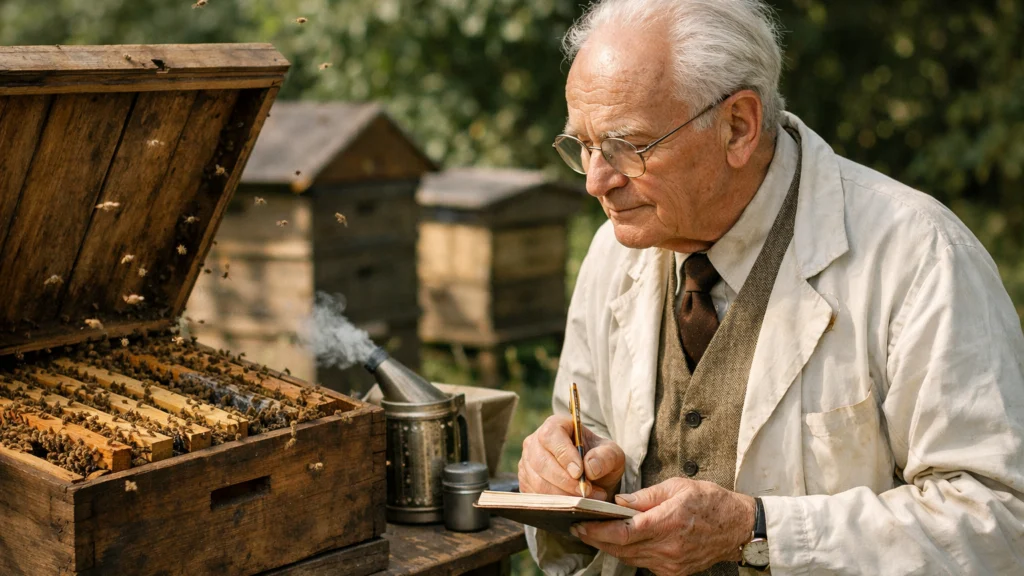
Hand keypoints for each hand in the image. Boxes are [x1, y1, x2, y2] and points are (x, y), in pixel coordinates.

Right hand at [518, 414, 625, 501]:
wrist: (592, 477)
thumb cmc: (599, 459)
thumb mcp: (612, 454)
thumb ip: (605, 457)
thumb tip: (590, 467)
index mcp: (555, 425)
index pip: (551, 436)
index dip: (563, 454)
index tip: (579, 473)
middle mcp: (535, 442)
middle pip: (541, 461)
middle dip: (565, 481)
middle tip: (586, 491)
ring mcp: (527, 463)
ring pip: (538, 481)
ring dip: (563, 494)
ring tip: (586, 498)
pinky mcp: (525, 482)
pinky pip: (536, 496)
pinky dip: (555, 503)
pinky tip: (573, 503)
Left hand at [570, 477, 754, 574]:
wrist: (738, 527)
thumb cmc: (709, 501)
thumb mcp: (677, 487)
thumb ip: (645, 496)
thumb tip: (618, 502)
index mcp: (669, 522)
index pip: (624, 532)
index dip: (598, 531)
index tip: (580, 524)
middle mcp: (668, 548)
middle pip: (622, 548)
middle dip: (596, 539)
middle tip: (578, 528)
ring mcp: (671, 564)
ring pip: (630, 558)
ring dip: (609, 547)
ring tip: (592, 534)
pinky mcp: (674, 572)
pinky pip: (643, 563)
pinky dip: (628, 553)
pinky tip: (618, 542)